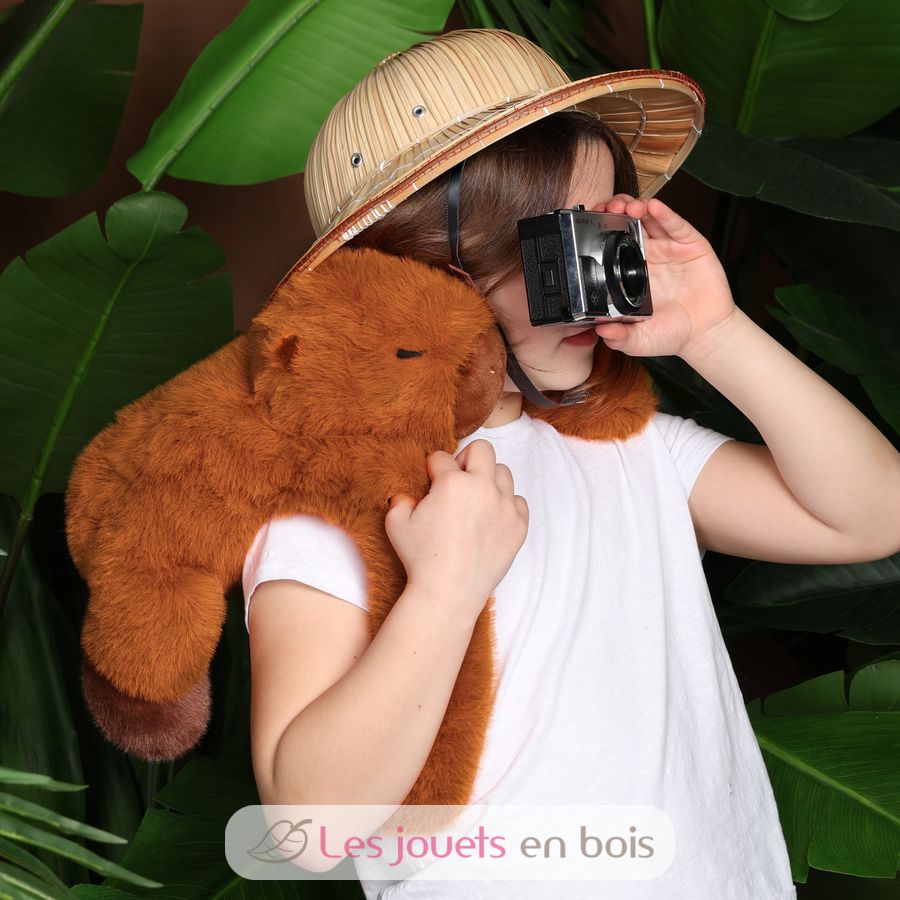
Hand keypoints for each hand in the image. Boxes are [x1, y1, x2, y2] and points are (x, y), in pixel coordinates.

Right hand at [384, 440, 527, 622]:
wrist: (448, 593)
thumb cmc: (421, 559)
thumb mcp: (396, 525)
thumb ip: (399, 501)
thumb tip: (406, 497)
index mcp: (452, 483)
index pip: (442, 457)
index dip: (432, 469)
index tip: (432, 482)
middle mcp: (482, 488)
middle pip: (482, 449)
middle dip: (466, 458)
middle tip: (457, 480)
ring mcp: (505, 506)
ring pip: (503, 472)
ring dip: (488, 480)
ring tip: (475, 500)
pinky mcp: (518, 525)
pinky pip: (518, 500)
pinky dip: (506, 505)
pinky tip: (491, 518)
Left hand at [589, 195, 737, 357]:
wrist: (704, 334)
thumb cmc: (670, 334)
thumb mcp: (639, 340)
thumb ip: (620, 337)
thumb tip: (602, 332)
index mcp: (630, 274)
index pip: (611, 246)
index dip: (600, 232)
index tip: (590, 224)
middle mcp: (647, 257)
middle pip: (627, 225)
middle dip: (615, 212)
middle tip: (607, 210)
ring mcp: (668, 248)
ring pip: (649, 219)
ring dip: (636, 207)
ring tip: (627, 206)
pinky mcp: (690, 245)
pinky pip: (676, 225)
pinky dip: (665, 214)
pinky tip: (654, 207)